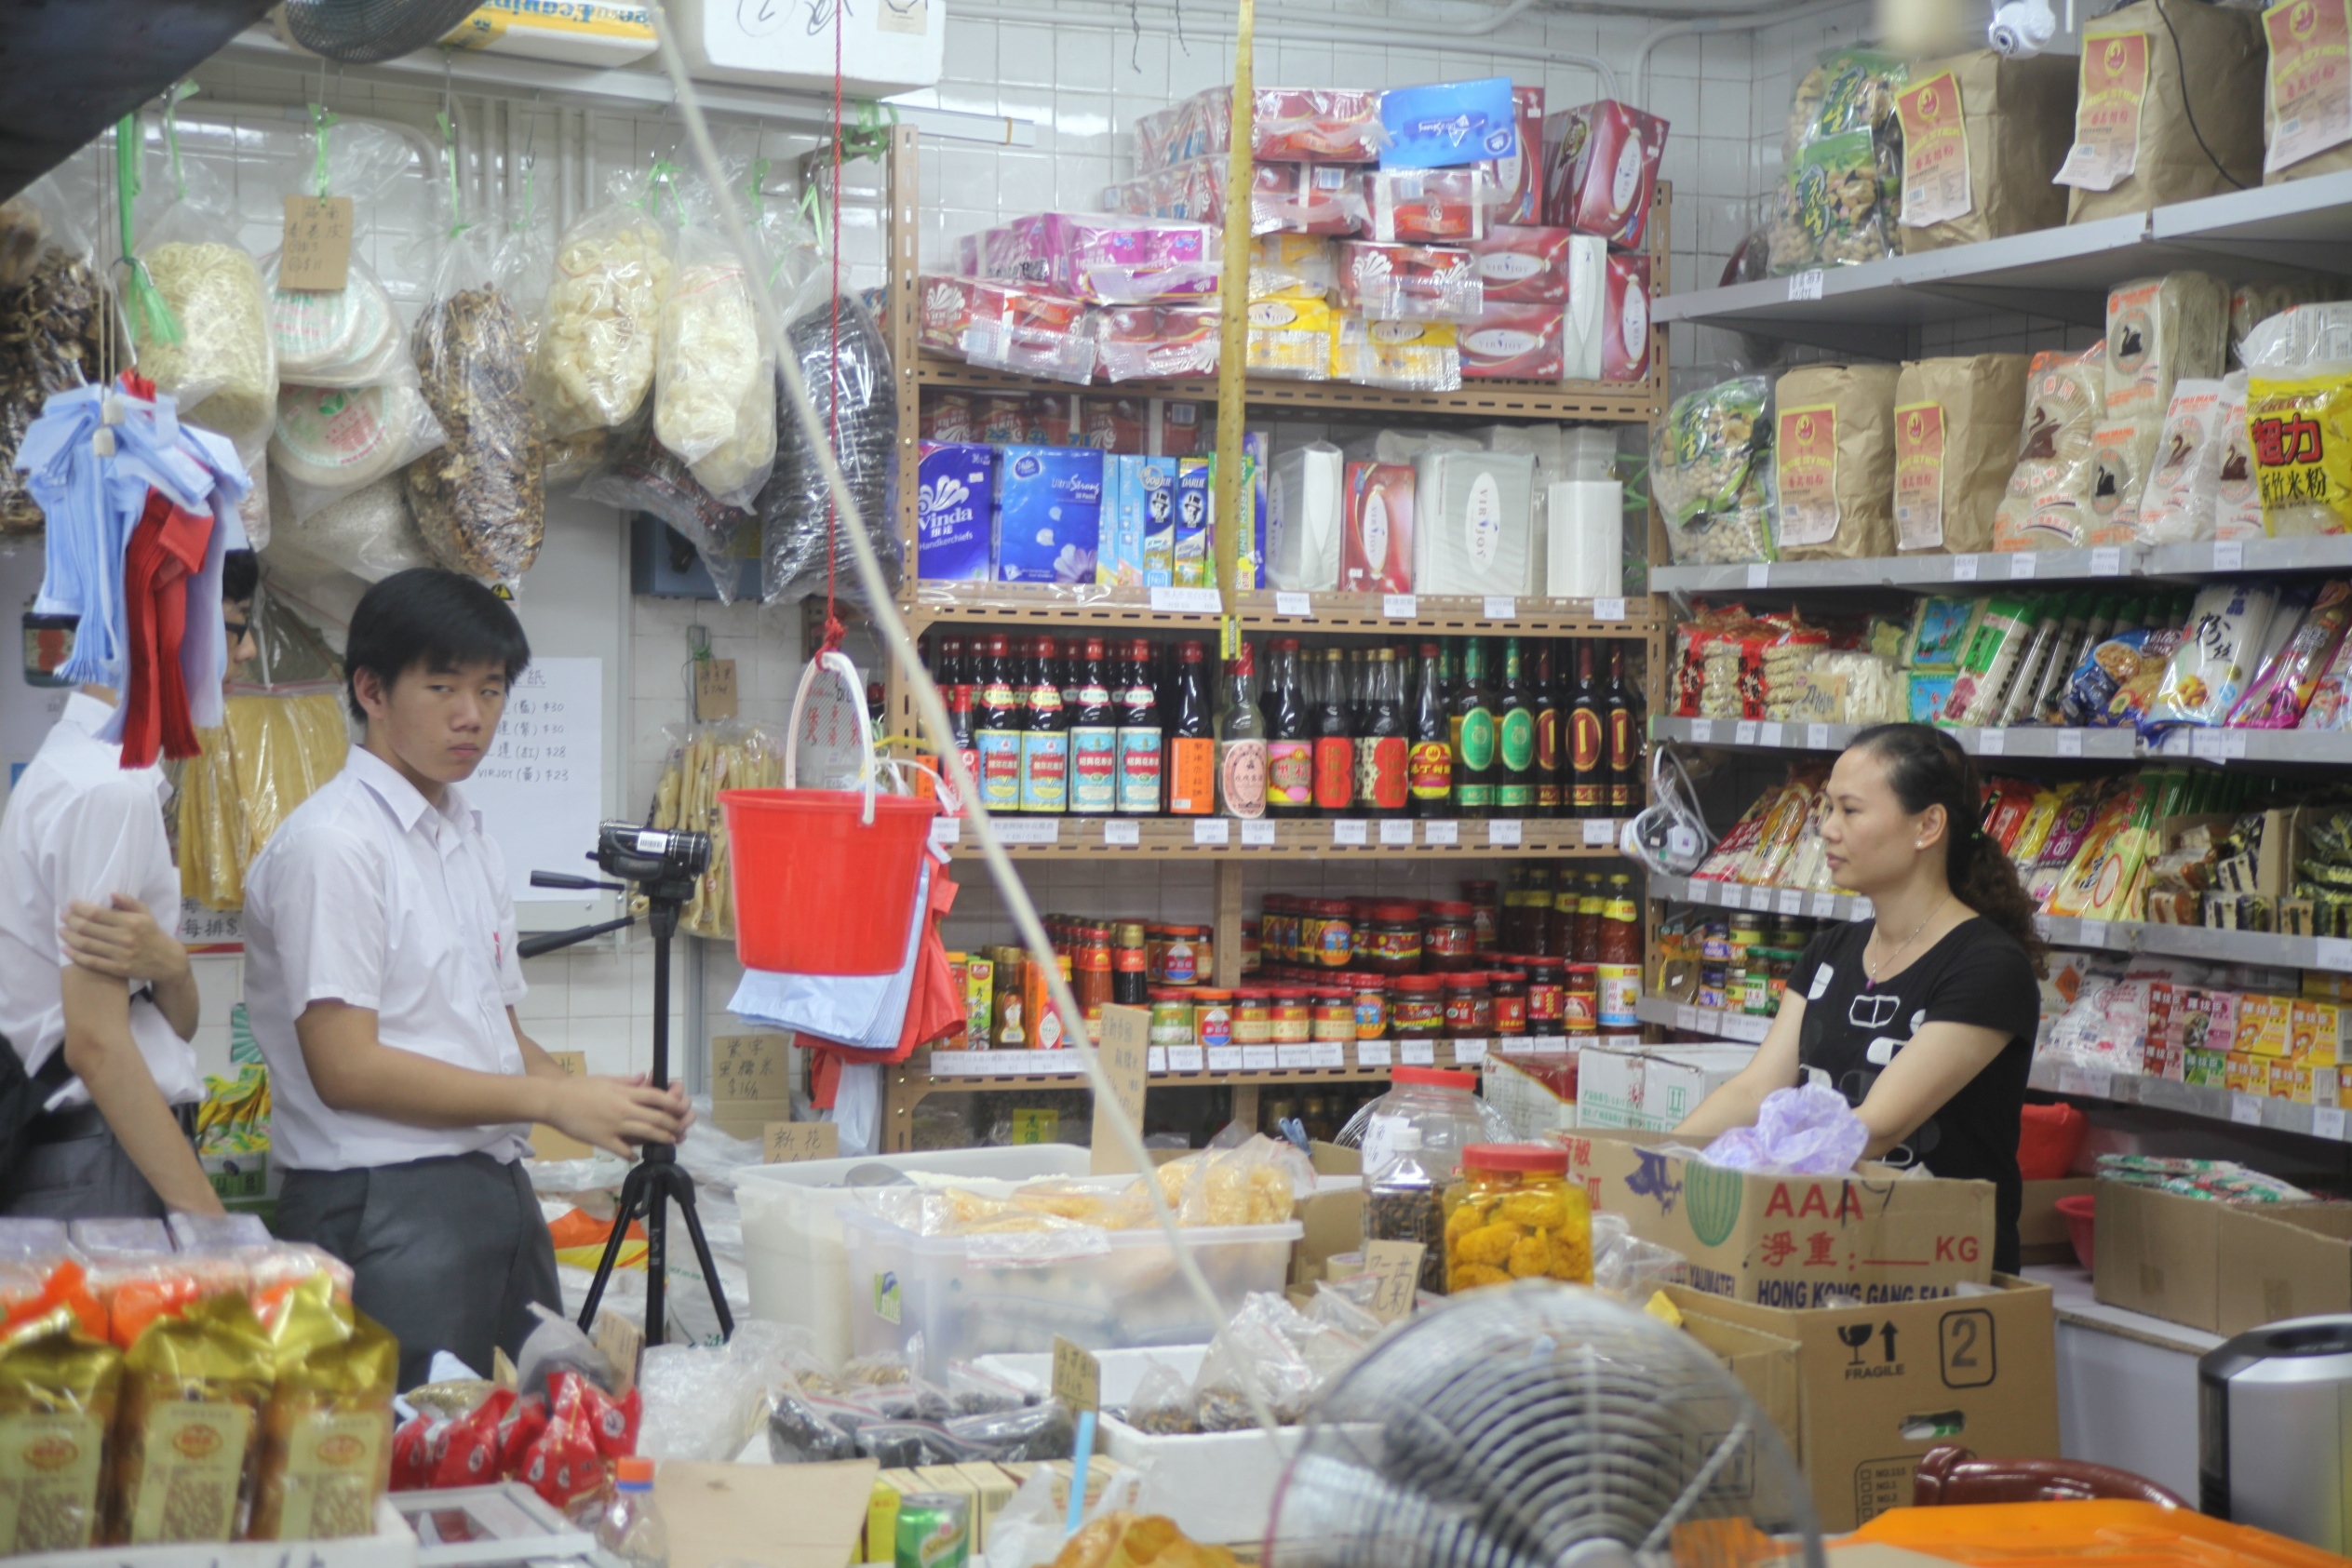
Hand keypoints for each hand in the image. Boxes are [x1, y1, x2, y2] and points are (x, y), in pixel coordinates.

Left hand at [61, 895, 189, 985]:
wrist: (167, 961)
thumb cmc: (153, 934)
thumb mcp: (147, 914)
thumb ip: (130, 902)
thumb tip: (111, 893)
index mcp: (132, 922)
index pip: (98, 914)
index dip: (81, 908)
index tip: (71, 904)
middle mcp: (125, 938)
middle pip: (88, 928)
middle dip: (71, 921)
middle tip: (63, 916)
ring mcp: (120, 955)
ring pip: (87, 944)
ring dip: (69, 937)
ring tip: (61, 930)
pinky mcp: (117, 969)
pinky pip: (91, 961)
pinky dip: (75, 955)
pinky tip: (66, 949)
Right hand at [544, 1074, 687, 1158]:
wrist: (554, 1100)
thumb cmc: (578, 1087)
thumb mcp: (605, 1079)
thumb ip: (626, 1081)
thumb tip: (644, 1078)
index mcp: (625, 1092)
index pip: (657, 1097)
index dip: (674, 1103)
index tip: (681, 1108)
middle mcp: (624, 1109)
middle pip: (657, 1117)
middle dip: (673, 1124)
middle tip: (680, 1129)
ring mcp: (614, 1126)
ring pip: (646, 1134)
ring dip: (661, 1139)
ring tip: (670, 1141)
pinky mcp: (602, 1140)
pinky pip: (623, 1150)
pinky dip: (632, 1155)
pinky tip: (636, 1157)